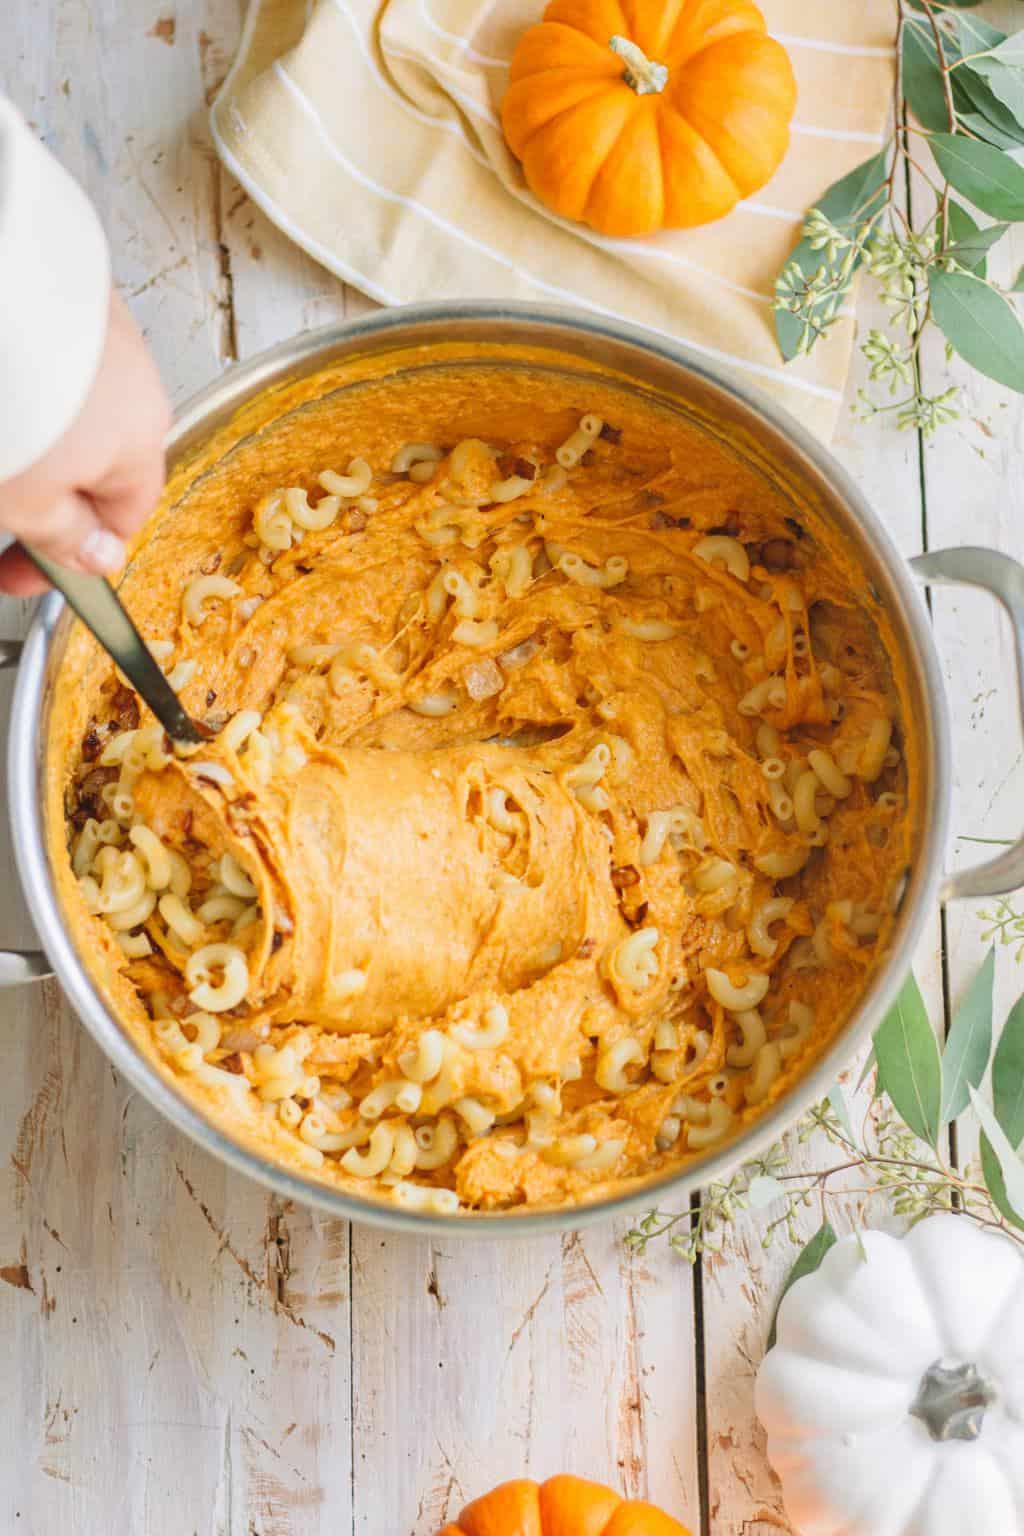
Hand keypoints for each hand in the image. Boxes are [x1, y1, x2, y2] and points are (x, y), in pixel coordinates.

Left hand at [0, 291, 170, 595]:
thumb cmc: (15, 395)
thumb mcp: (27, 499)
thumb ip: (66, 537)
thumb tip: (99, 559)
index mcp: (143, 442)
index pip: (122, 519)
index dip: (66, 554)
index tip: (15, 569)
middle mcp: (137, 383)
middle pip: (91, 459)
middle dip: (38, 488)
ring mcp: (104, 330)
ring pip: (65, 407)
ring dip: (27, 435)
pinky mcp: (64, 289)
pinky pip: (47, 358)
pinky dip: (23, 378)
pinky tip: (2, 382)